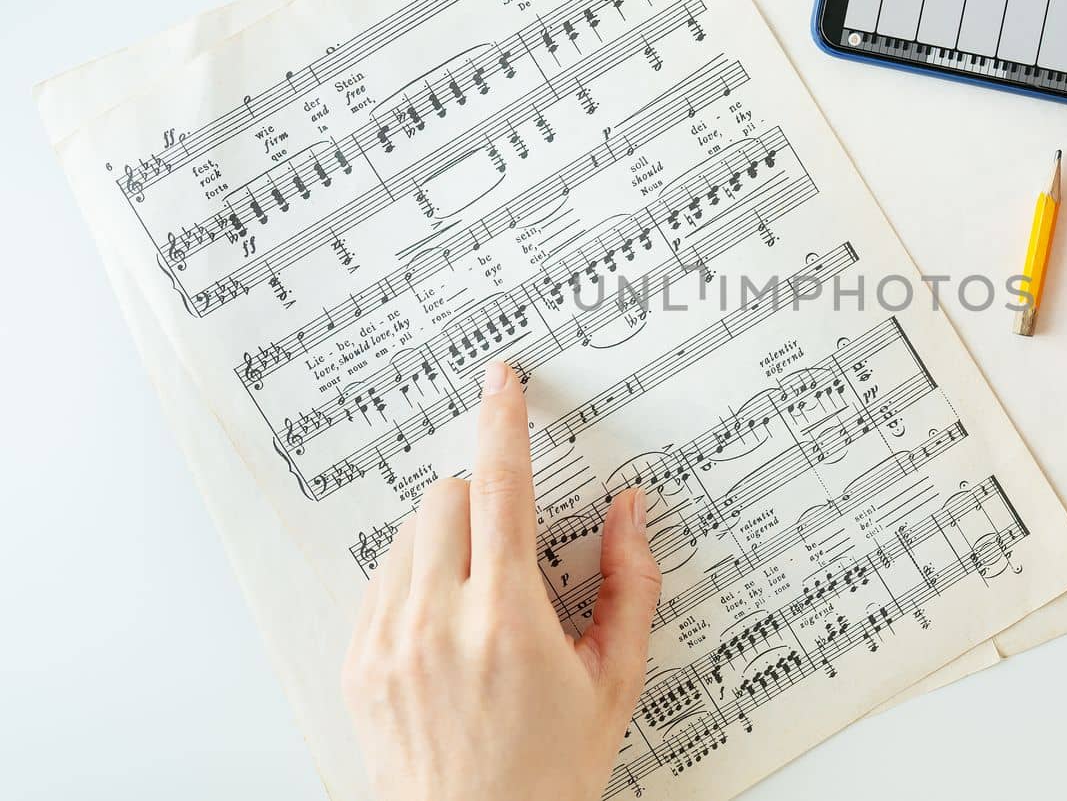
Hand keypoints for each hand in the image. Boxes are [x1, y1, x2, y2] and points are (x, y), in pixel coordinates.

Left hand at [342, 361, 660, 800]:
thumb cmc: (550, 770)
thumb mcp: (614, 681)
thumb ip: (631, 585)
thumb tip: (629, 511)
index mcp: (509, 622)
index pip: (499, 489)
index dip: (502, 422)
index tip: (502, 381)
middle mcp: (439, 624)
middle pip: (445, 497)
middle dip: (481, 497)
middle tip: (512, 545)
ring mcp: (389, 644)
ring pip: (409, 533)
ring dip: (447, 536)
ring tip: (481, 596)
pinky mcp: (359, 662)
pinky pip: (380, 578)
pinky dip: (414, 576)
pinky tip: (447, 621)